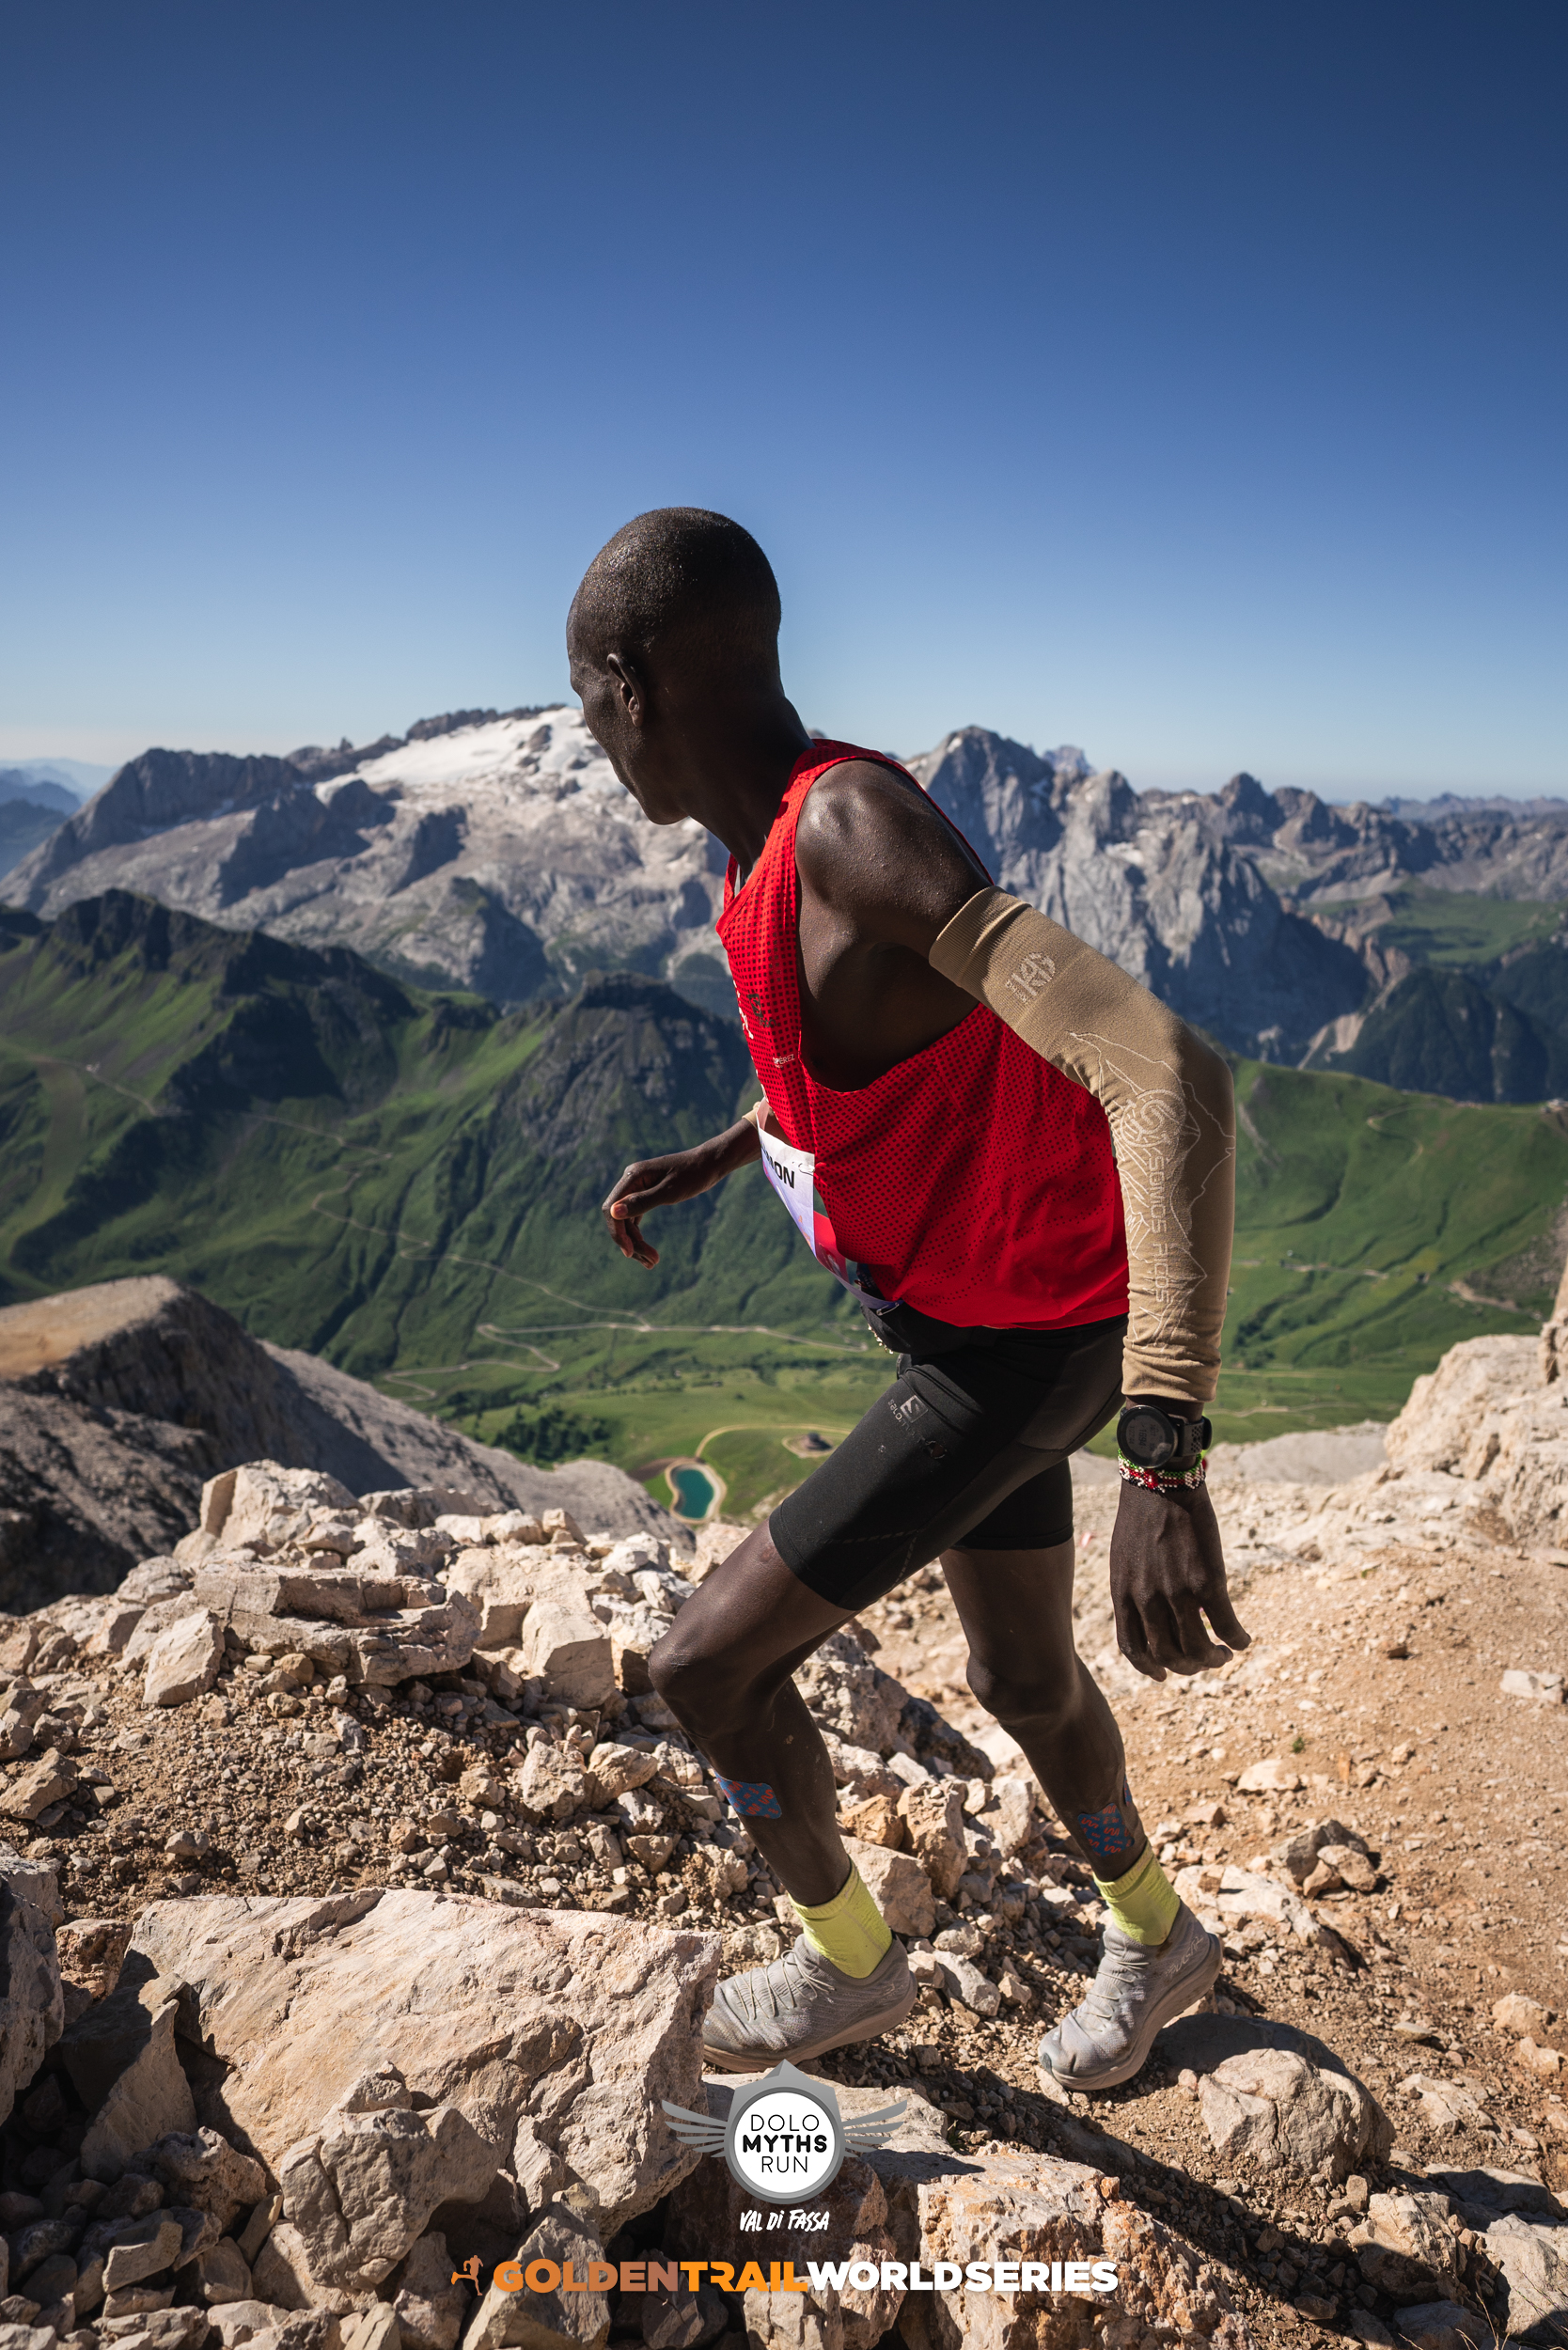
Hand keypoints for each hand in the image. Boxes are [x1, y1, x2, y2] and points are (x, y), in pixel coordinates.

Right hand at [600, 1122, 758, 1266]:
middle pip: (619, 1218)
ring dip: (636, 1243)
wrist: (710, 1163)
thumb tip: (613, 1212)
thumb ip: (641, 1202)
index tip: (630, 1253)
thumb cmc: (693, 1175)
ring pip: (627, 1221)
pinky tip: (649, 1251)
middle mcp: (631, 1181)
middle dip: (631, 1242)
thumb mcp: (669, 1191)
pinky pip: (636, 1218)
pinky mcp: (646, 1195)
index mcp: (632, 1176)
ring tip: (652, 1263)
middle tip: (651, 1262)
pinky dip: (640, 1235)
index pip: (612, 1209)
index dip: (618, 1233)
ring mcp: (638, 1188)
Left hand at [1109, 1479, 1249, 1680]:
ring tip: (1224, 1654)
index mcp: (1123, 1594)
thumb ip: (1134, 1587)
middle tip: (1204, 1661)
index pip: (1132, 1648)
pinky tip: (1244, 1640)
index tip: (1163, 1675)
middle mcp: (1147, 1600)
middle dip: (1188, 1667)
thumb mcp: (1125, 1557)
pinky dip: (1237, 1639)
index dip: (1149, 1668)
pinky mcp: (1206, 1581)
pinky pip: (1226, 1625)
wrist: (1159, 1482)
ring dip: (1214, 1659)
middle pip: (1168, 1655)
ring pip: (1197, 1649)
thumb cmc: (1141, 1514)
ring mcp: (1177, 1593)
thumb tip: (1149, 1610)